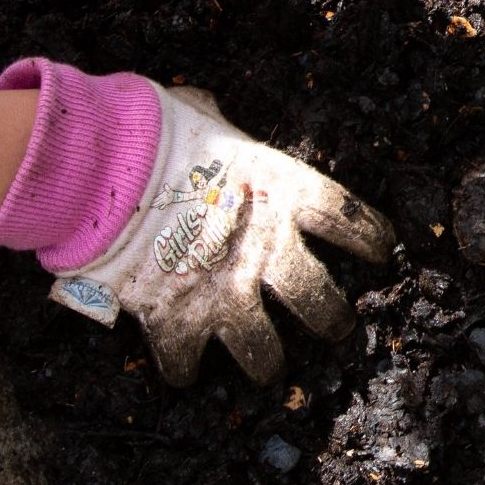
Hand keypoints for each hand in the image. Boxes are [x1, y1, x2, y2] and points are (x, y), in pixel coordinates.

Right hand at [0, 60, 394, 385]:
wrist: (104, 170)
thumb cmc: (158, 131)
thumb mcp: (207, 118)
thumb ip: (223, 133)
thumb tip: (211, 116)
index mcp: (286, 194)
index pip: (351, 221)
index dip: (370, 239)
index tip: (380, 252)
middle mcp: (267, 251)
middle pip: (319, 300)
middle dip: (332, 318)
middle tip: (336, 325)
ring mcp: (223, 294)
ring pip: (264, 351)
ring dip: (267, 362)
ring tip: (268, 368)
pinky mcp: (176, 322)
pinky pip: (186, 363)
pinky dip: (183, 368)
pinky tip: (184, 368)